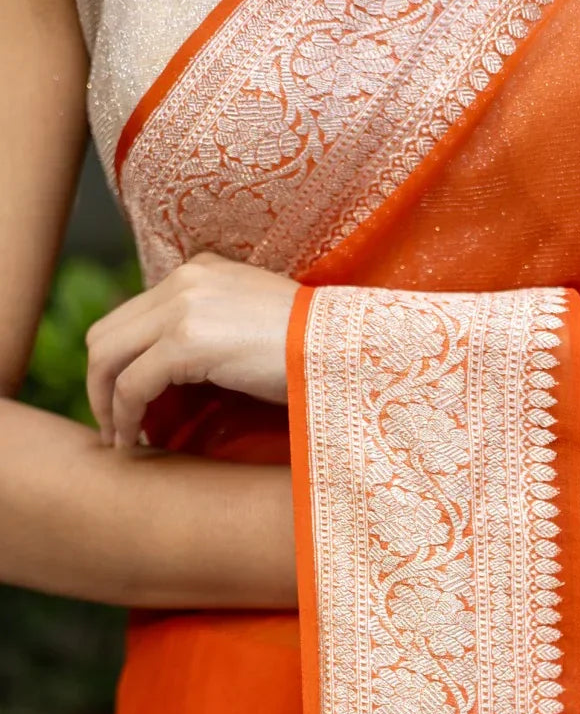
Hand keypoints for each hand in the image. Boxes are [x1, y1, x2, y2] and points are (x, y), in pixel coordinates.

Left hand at [85, 252, 299, 447]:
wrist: (344, 349)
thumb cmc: (313, 352)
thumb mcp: (255, 327)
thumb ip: (215, 331)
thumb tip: (184, 374)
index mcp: (200, 271)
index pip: (134, 315)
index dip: (119, 362)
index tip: (126, 402)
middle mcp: (184, 280)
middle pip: (107, 333)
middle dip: (100, 383)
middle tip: (114, 426)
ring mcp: (182, 307)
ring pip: (108, 357)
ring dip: (106, 404)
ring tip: (121, 439)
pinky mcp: (186, 341)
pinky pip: (132, 384)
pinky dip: (125, 416)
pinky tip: (136, 441)